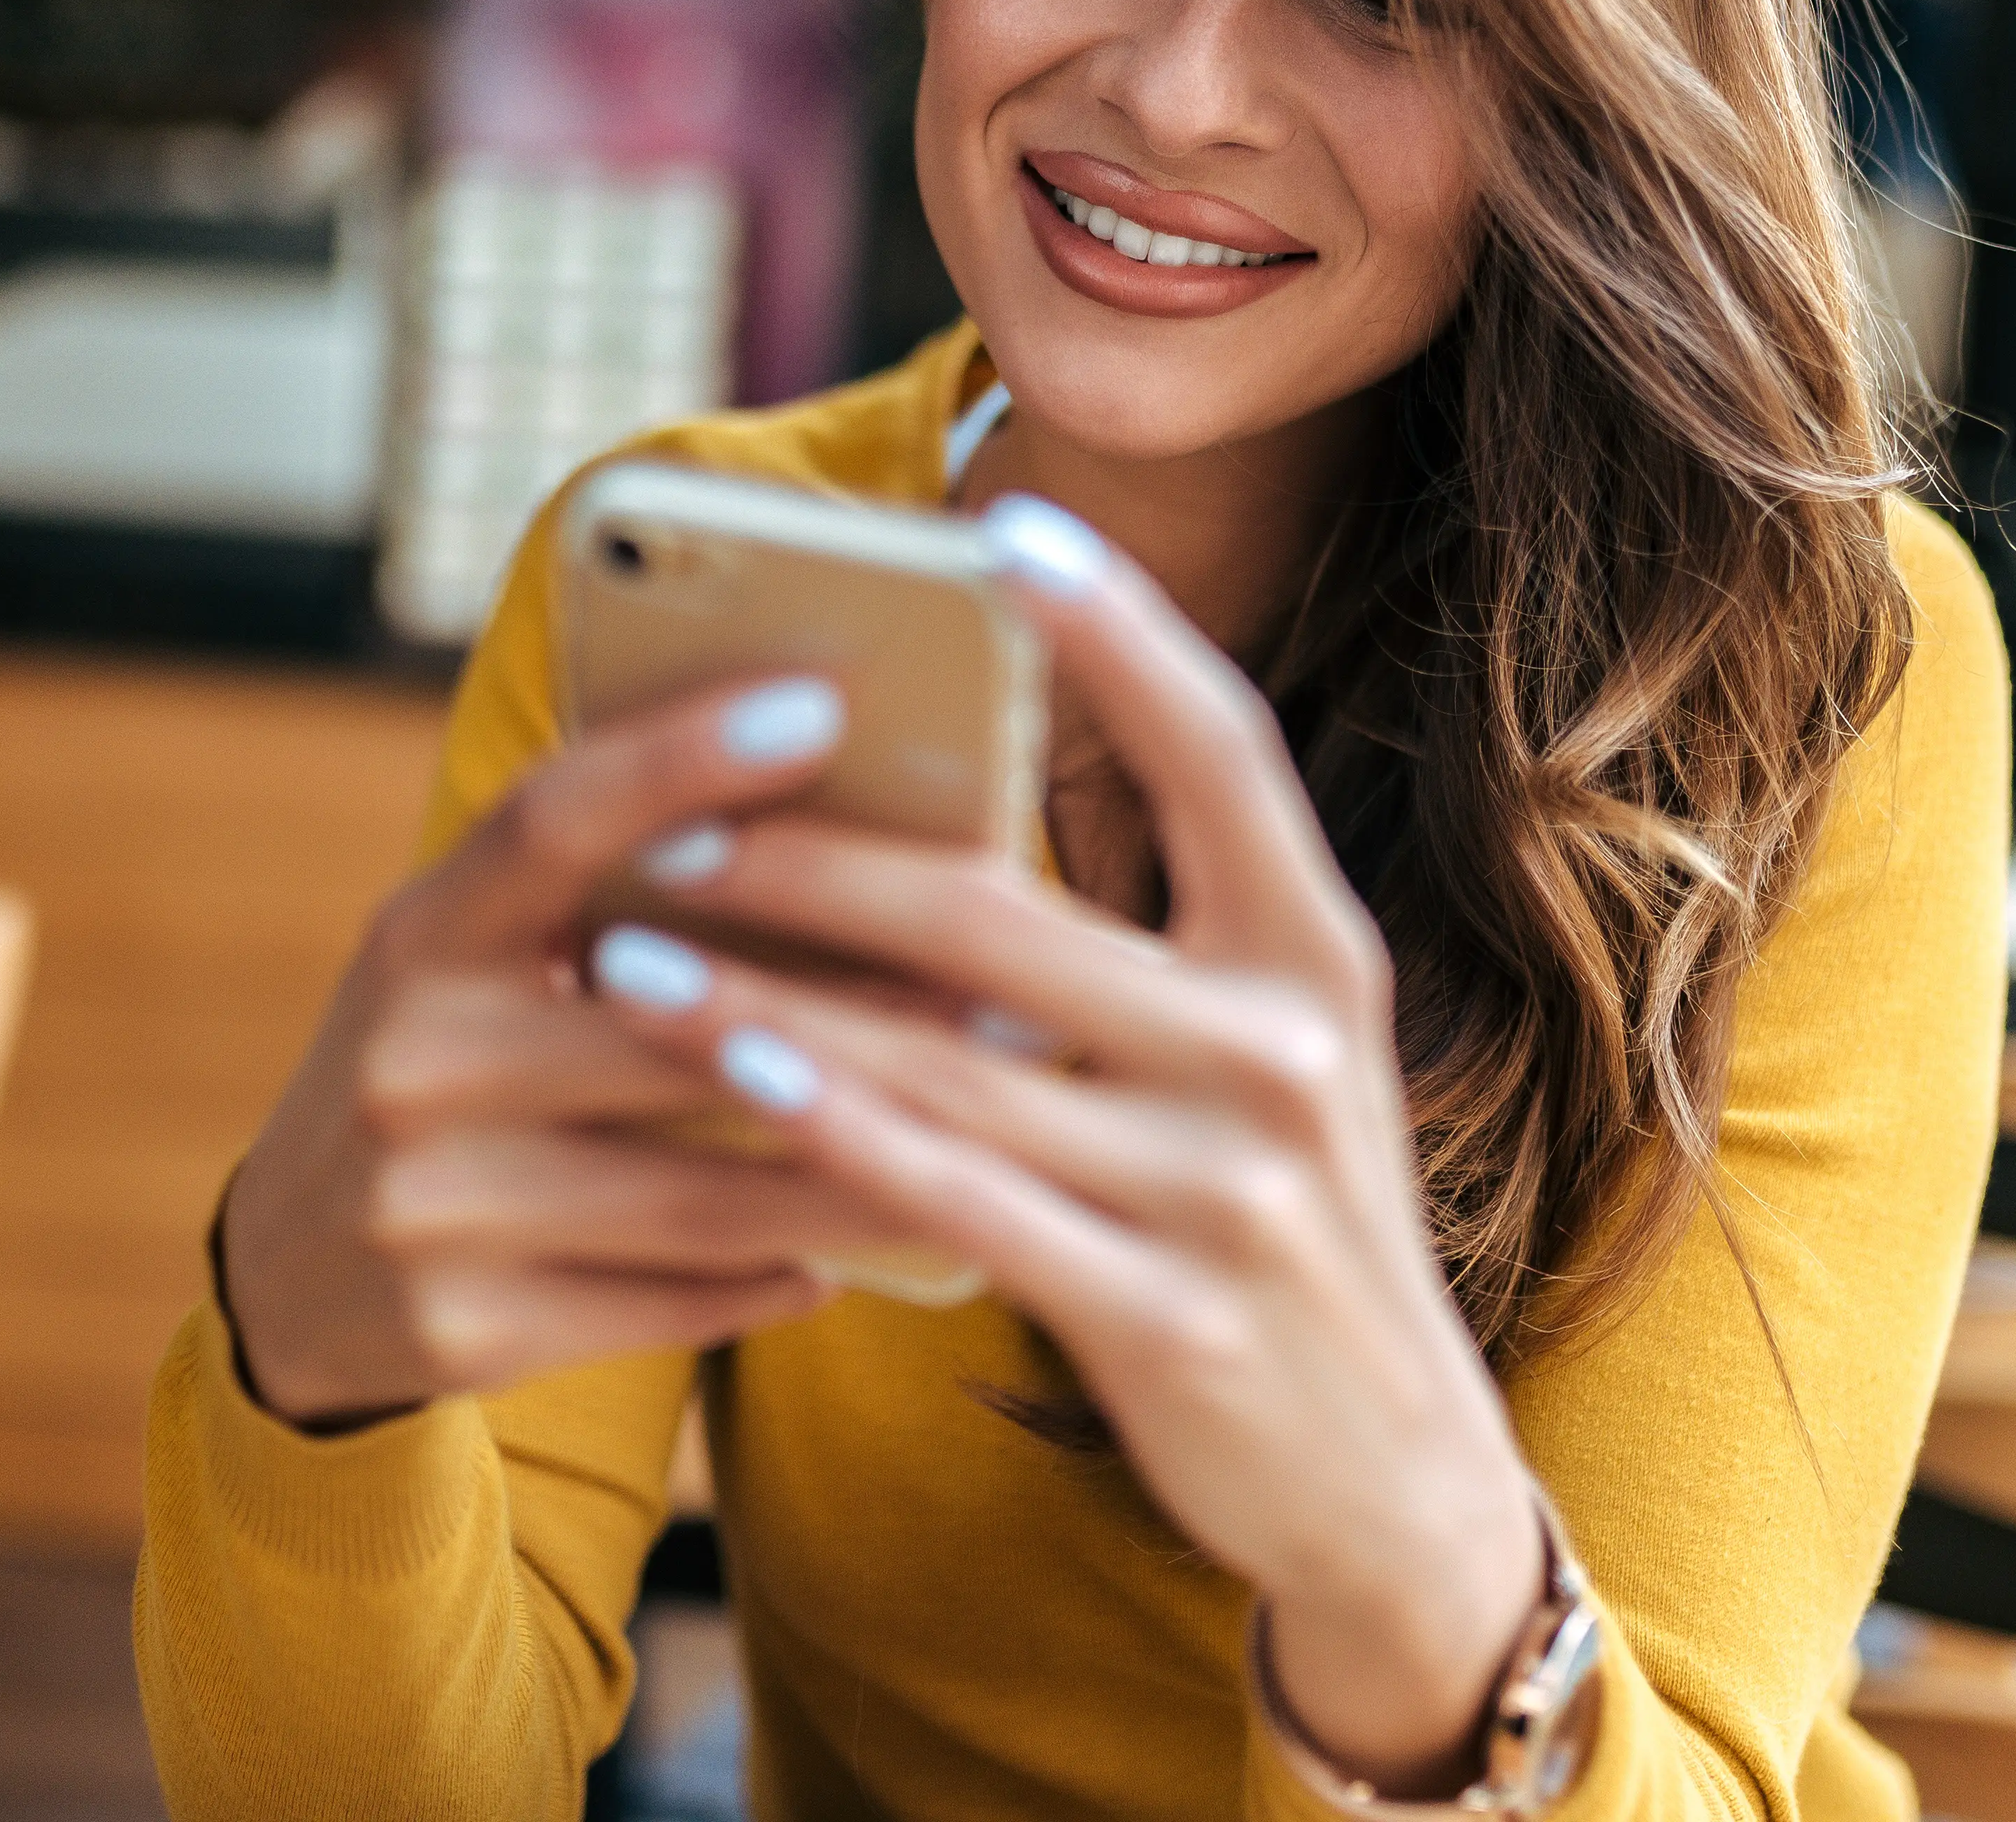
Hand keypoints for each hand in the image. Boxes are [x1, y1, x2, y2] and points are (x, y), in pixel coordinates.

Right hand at [217, 673, 935, 1426]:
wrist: (289, 1287)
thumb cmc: (449, 1072)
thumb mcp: (478, 961)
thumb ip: (607, 896)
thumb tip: (838, 813)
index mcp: (419, 936)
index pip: (551, 819)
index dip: (679, 756)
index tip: (820, 702)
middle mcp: (410, 1062)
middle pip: (670, 1024)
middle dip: (857, 1011)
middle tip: (1012, 991)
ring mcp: (430, 1208)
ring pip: (708, 1187)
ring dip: (866, 1162)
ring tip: (996, 1132)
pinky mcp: (468, 1333)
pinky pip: (683, 1299)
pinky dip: (790, 1268)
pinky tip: (867, 1244)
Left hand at [580, 499, 1549, 1794]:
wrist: (1395, 1486)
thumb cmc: (1285, 1230)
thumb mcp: (1267, 1059)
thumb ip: (1152, 940)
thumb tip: (952, 815)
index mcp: (1316, 953)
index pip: (1220, 748)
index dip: (1117, 632)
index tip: (1001, 530)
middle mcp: (1286, 1050)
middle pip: (1016, 909)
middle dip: (818, 853)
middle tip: (664, 810)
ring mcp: (1229, 1189)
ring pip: (952, 1058)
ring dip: (767, 995)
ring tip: (620, 947)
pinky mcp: (1164, 1314)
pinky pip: (961, 1199)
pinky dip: (836, 1128)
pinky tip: (736, 1075)